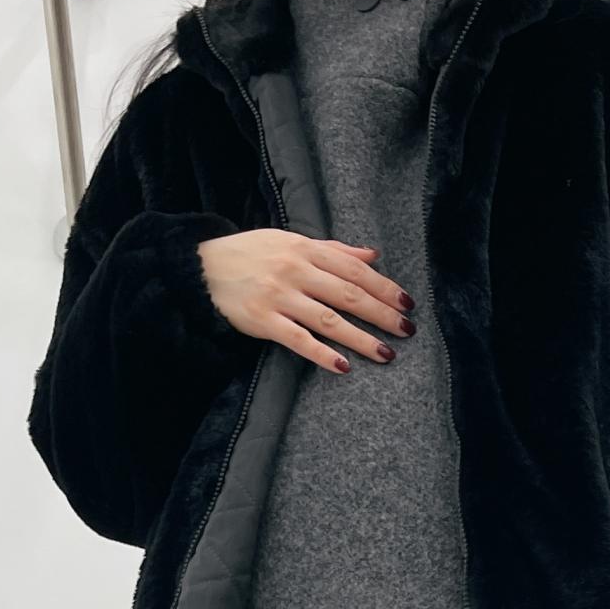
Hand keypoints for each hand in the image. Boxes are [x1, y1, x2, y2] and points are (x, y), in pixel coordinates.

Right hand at [198, 230, 415, 373]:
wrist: (201, 268)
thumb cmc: (251, 254)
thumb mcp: (290, 241)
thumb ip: (332, 250)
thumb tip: (372, 256)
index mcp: (306, 249)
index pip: (354, 270)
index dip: (384, 287)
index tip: (407, 304)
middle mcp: (295, 270)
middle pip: (349, 294)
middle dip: (382, 314)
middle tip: (407, 331)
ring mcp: (279, 296)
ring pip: (329, 319)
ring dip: (361, 339)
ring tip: (386, 354)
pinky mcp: (263, 321)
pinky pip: (298, 340)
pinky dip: (322, 354)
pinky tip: (344, 367)